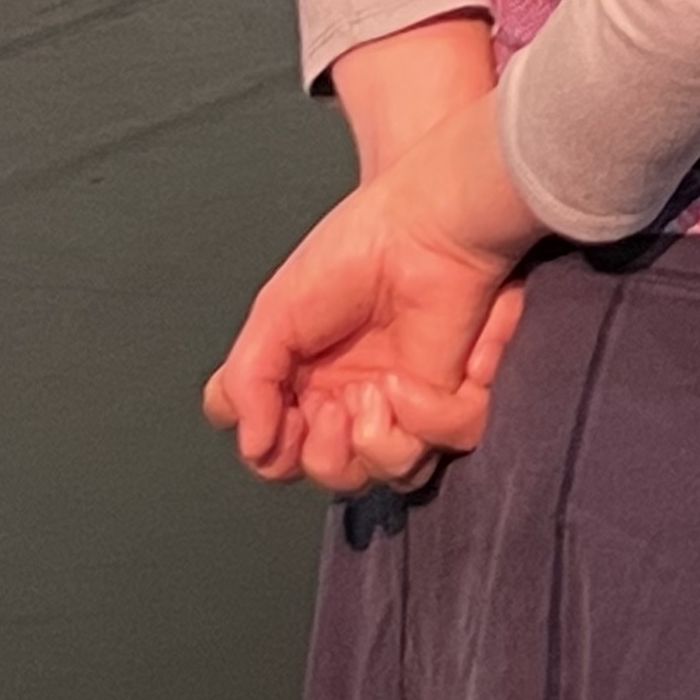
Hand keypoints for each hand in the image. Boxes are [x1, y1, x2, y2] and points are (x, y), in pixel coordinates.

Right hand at [205, 95, 538, 495]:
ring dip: (372, 447)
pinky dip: (425, 421)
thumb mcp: (273, 316)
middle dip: (321, 458)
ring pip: (388, 473)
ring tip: (372, 394)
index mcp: (305, 380)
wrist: (423, 226)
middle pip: (328, 472)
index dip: (271, 452)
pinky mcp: (454, 392)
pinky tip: (409, 384)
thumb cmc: (351, 254)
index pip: (276, 452)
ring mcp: (406, 398)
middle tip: (328, 410)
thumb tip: (252, 447)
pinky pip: (442, 444)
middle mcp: (353, 395)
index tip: (278, 420)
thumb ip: (245, 385)